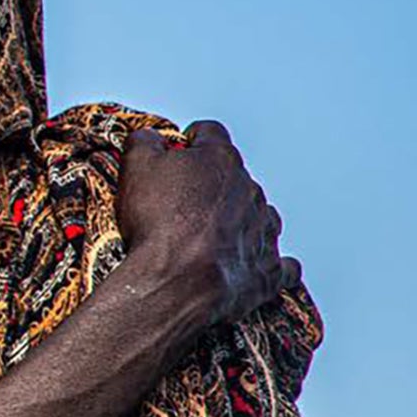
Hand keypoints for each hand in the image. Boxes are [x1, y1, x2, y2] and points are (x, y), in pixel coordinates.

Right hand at [116, 120, 299, 341]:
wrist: (179, 282)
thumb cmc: (159, 224)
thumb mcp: (135, 167)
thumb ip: (144, 142)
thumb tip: (149, 136)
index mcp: (220, 160)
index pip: (211, 134)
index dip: (192, 139)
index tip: (182, 148)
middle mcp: (250, 190)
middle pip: (235, 176)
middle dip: (213, 183)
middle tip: (182, 199)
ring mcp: (264, 229)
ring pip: (261, 214)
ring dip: (241, 218)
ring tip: (212, 234)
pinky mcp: (269, 268)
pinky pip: (281, 263)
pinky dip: (268, 261)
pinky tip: (257, 263)